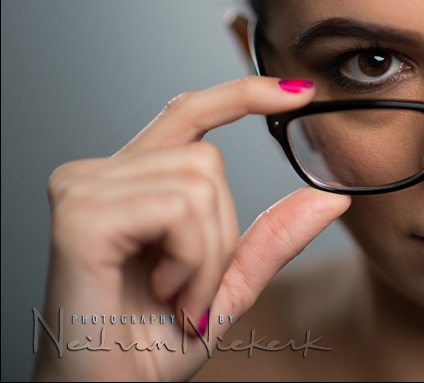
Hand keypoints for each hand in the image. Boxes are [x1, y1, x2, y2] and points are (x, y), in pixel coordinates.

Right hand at [32, 76, 350, 381]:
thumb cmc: (154, 343)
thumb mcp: (229, 283)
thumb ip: (273, 236)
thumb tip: (332, 195)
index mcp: (131, 181)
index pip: (190, 112)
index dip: (244, 93)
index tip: (301, 92)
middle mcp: (98, 175)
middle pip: (209, 159)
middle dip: (222, 235)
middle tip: (189, 291)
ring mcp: (82, 189)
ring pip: (199, 183)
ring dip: (207, 257)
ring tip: (175, 295)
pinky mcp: (80, 215)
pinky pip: (178, 207)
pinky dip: (191, 260)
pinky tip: (164, 292)